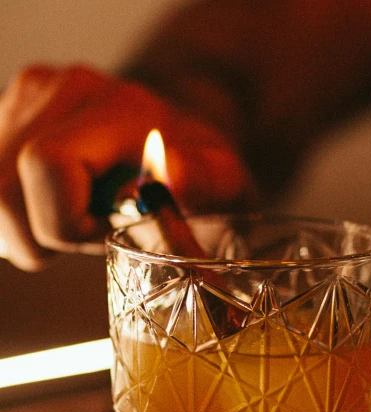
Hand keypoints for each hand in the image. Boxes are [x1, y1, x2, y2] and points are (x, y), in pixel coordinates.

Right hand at [0, 64, 252, 269]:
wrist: (177, 135)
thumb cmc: (200, 170)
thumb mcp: (224, 182)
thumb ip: (200, 181)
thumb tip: (158, 181)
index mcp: (118, 108)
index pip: (47, 167)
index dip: (68, 223)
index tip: (109, 233)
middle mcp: (65, 91)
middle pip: (5, 192)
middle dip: (44, 237)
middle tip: (93, 234)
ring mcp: (28, 98)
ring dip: (27, 228)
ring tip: (77, 218)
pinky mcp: (10, 114)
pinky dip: (17, 213)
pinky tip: (55, 205)